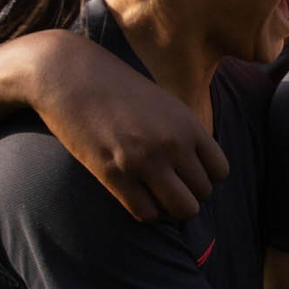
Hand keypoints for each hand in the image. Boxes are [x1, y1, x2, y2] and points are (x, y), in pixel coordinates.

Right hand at [32, 33, 227, 220]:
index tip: (186, 171)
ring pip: (181, 210)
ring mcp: (143, 161)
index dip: (205, 176)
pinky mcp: (113, 174)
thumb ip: (185, 132)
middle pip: (202, 194)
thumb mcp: (163, 102)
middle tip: (168, 184)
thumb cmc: (116, 87)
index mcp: (187, 124)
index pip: (220, 171)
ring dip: (170, 207)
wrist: (68, 74)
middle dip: (188, 194)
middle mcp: (171, 144)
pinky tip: (134, 194)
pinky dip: (144, 211)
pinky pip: (146, 214)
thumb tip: (199, 169)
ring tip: (154, 193)